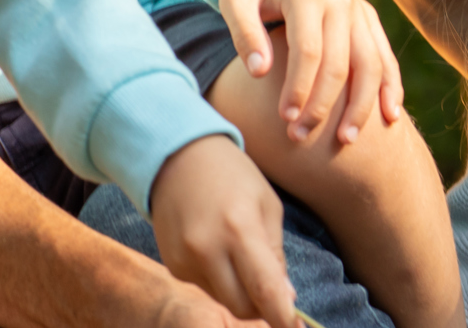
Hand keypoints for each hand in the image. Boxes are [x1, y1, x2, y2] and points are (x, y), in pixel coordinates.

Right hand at [150, 135, 298, 327]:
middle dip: (264, 307)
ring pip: (224, 299)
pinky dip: (221, 279)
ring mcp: (184, 259)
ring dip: (242, 291)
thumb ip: (276, 254)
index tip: (295, 327)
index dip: (282, 316)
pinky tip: (220, 249)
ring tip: (243, 255)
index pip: (264, 289)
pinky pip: (206, 287)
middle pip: (242, 306)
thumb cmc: (233, 176)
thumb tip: (286, 298)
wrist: (176, 157)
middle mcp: (206, 249)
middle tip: (277, 294)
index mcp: (238, 228)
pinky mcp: (172, 265)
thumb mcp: (267, 206)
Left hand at [219, 0, 403, 145]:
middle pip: (341, 63)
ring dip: (363, 105)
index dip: (299, 87)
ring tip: (347, 140)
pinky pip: (386, 58)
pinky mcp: (370, 21)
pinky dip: (391, 88)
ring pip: (372, 64)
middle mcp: (340, 2)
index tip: (286, 119)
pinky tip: (389, 118)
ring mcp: (360, 11)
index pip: (308, 50)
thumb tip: (261, 74)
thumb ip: (244, 33)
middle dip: (324, 105)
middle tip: (303, 136)